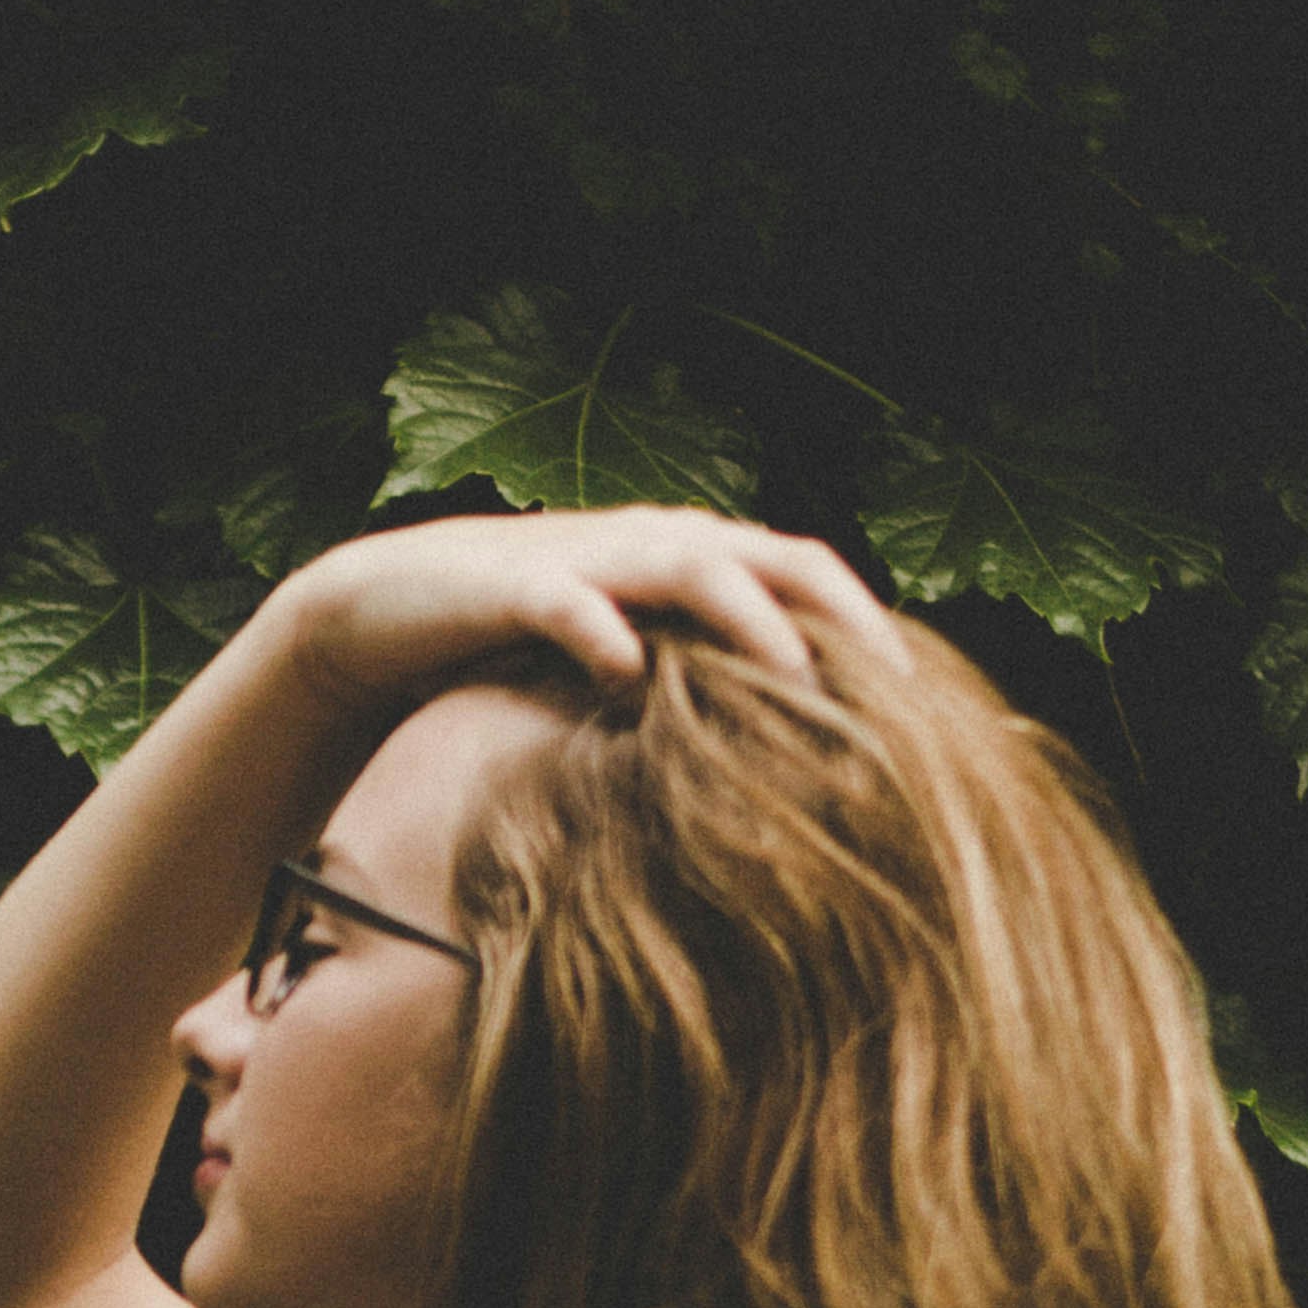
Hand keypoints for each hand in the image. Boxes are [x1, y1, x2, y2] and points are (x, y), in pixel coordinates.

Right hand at [270, 504, 907, 716]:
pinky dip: (603, 631)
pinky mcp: (510, 585)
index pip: (804, 570)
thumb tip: (791, 765)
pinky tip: (628, 676)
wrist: (385, 614)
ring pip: (690, 565)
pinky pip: (568, 601)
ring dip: (748, 615)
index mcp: (689, 557)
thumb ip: (700, 689)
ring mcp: (585, 557)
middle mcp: (651, 543)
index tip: (923, 692)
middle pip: (773, 554)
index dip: (867, 621)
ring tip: (796, 672)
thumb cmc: (520, 652)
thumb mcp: (628, 669)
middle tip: (892, 683)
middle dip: (838, 611)